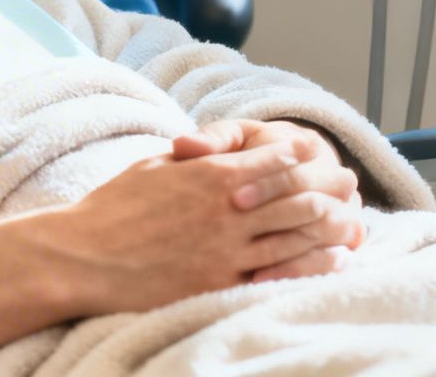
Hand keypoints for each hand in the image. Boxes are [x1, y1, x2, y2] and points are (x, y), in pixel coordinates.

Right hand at [39, 143, 364, 316]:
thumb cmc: (110, 209)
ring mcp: (226, 250)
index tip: (316, 154)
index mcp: (207, 176)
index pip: (272, 160)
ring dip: (331, 225)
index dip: (301, 156)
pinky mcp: (220, 284)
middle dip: (329, 187)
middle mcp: (225, 211)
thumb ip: (190, 161)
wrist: (83, 258)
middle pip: (297, 196)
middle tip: (348, 182)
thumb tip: (211, 152)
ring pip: (297, 235)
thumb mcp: (152, 167)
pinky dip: (313, 264)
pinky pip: (280, 274)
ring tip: (351, 220)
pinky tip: (331, 259)